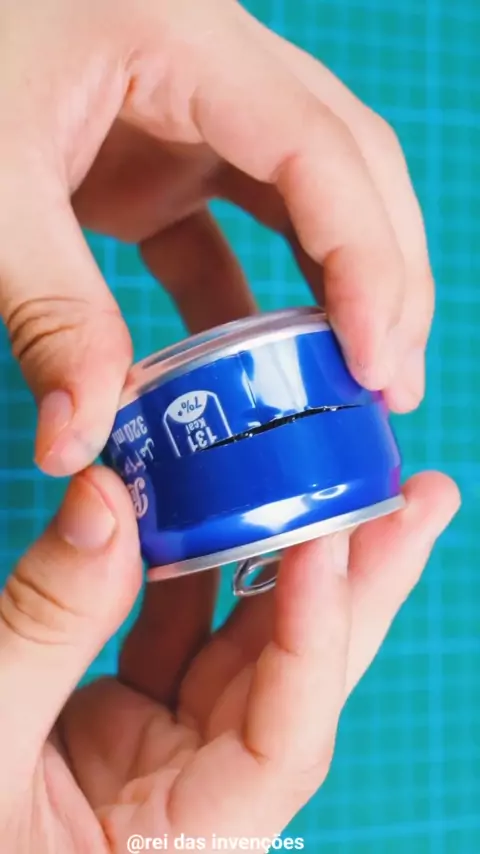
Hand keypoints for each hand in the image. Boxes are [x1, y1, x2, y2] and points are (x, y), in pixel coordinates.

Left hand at [0, 0, 431, 477]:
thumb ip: (48, 310)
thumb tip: (80, 443)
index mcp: (184, 41)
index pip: (319, 151)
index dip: (365, 261)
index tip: (372, 362)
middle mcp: (213, 72)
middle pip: (348, 168)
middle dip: (385, 277)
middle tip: (392, 381)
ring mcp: (192, 117)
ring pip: (308, 200)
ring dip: (339, 289)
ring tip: (360, 376)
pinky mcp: (164, 162)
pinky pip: (232, 232)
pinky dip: (253, 300)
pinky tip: (262, 363)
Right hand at [0, 467, 458, 850]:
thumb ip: (42, 628)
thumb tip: (105, 501)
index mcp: (185, 843)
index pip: (285, 739)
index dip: (315, 635)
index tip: (327, 540)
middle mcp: (196, 793)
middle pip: (299, 677)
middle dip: (362, 582)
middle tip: (417, 500)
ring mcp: (167, 749)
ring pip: (248, 643)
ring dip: (286, 558)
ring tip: (339, 483)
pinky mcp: (133, 717)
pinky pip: (181, 631)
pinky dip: (192, 565)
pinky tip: (214, 508)